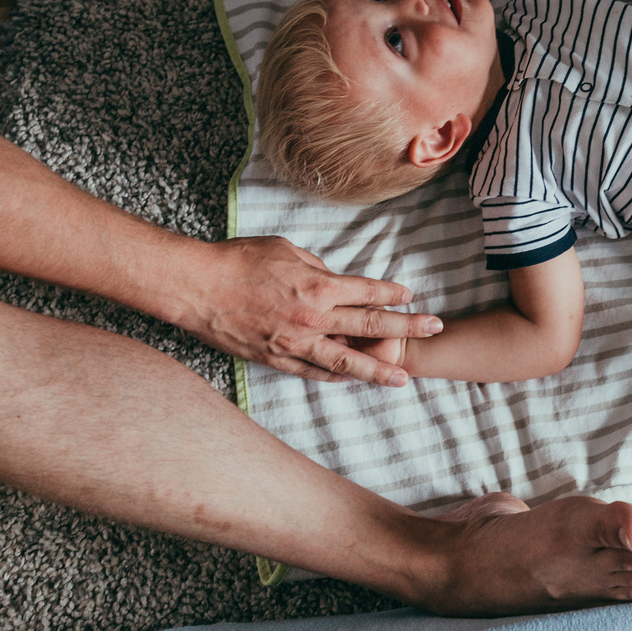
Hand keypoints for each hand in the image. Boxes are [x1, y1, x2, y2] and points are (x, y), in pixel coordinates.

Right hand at [165, 236, 442, 385]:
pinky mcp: (276, 360)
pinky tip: (352, 380)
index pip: (368, 292)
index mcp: (318, 287)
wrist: (197, 288)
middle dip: (406, 328)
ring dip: (378, 370)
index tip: (410, 295)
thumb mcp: (286, 251)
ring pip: (347, 361)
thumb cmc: (238, 260)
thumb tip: (335, 279)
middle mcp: (313, 319)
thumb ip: (317, 267)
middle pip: (370, 327)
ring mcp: (295, 344)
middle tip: (434, 328)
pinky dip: (335, 376)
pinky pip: (313, 372)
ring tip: (402, 379)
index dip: (392, 293)